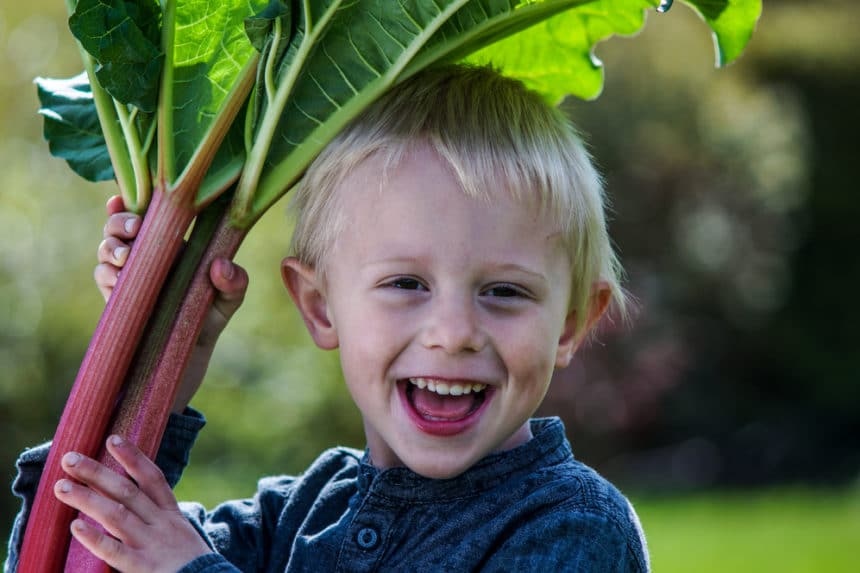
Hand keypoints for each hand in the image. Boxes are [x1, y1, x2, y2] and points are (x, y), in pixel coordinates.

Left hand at [54, 435, 211, 571]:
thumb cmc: (190, 563)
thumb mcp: (180, 534)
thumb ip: (159, 518)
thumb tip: (129, 501)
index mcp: (171, 514)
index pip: (152, 478)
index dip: (133, 457)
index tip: (112, 438)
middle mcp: (161, 524)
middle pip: (127, 491)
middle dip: (98, 472)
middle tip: (70, 458)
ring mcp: (151, 544)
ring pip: (117, 515)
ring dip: (88, 498)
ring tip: (61, 486)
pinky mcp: (142, 567)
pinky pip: (114, 551)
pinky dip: (95, 537)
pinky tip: (75, 526)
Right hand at [95, 195, 248, 411]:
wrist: (188, 358)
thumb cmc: (210, 318)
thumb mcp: (230, 299)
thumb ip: (235, 282)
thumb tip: (220, 266)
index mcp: (171, 244)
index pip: (148, 213)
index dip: (134, 201)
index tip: (127, 196)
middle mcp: (146, 255)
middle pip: (120, 225)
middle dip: (120, 221)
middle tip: (135, 228)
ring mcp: (128, 276)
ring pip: (107, 248)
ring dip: (112, 246)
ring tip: (128, 257)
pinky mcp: (116, 299)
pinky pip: (103, 277)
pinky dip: (108, 274)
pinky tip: (121, 280)